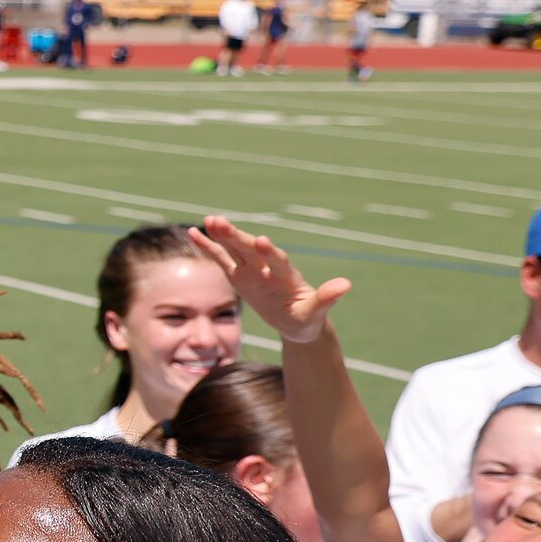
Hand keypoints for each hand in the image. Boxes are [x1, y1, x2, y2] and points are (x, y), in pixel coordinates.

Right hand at [191, 214, 350, 343]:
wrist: (296, 321)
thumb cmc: (307, 318)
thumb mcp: (316, 312)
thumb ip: (327, 297)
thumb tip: (346, 285)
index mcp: (286, 275)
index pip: (276, 260)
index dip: (268, 251)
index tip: (261, 240)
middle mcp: (267, 266)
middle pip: (249, 248)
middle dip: (236, 236)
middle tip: (221, 222)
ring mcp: (251, 268)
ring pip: (235, 248)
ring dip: (222, 235)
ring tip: (209, 220)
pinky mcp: (239, 274)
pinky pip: (221, 258)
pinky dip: (208, 246)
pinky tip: (194, 233)